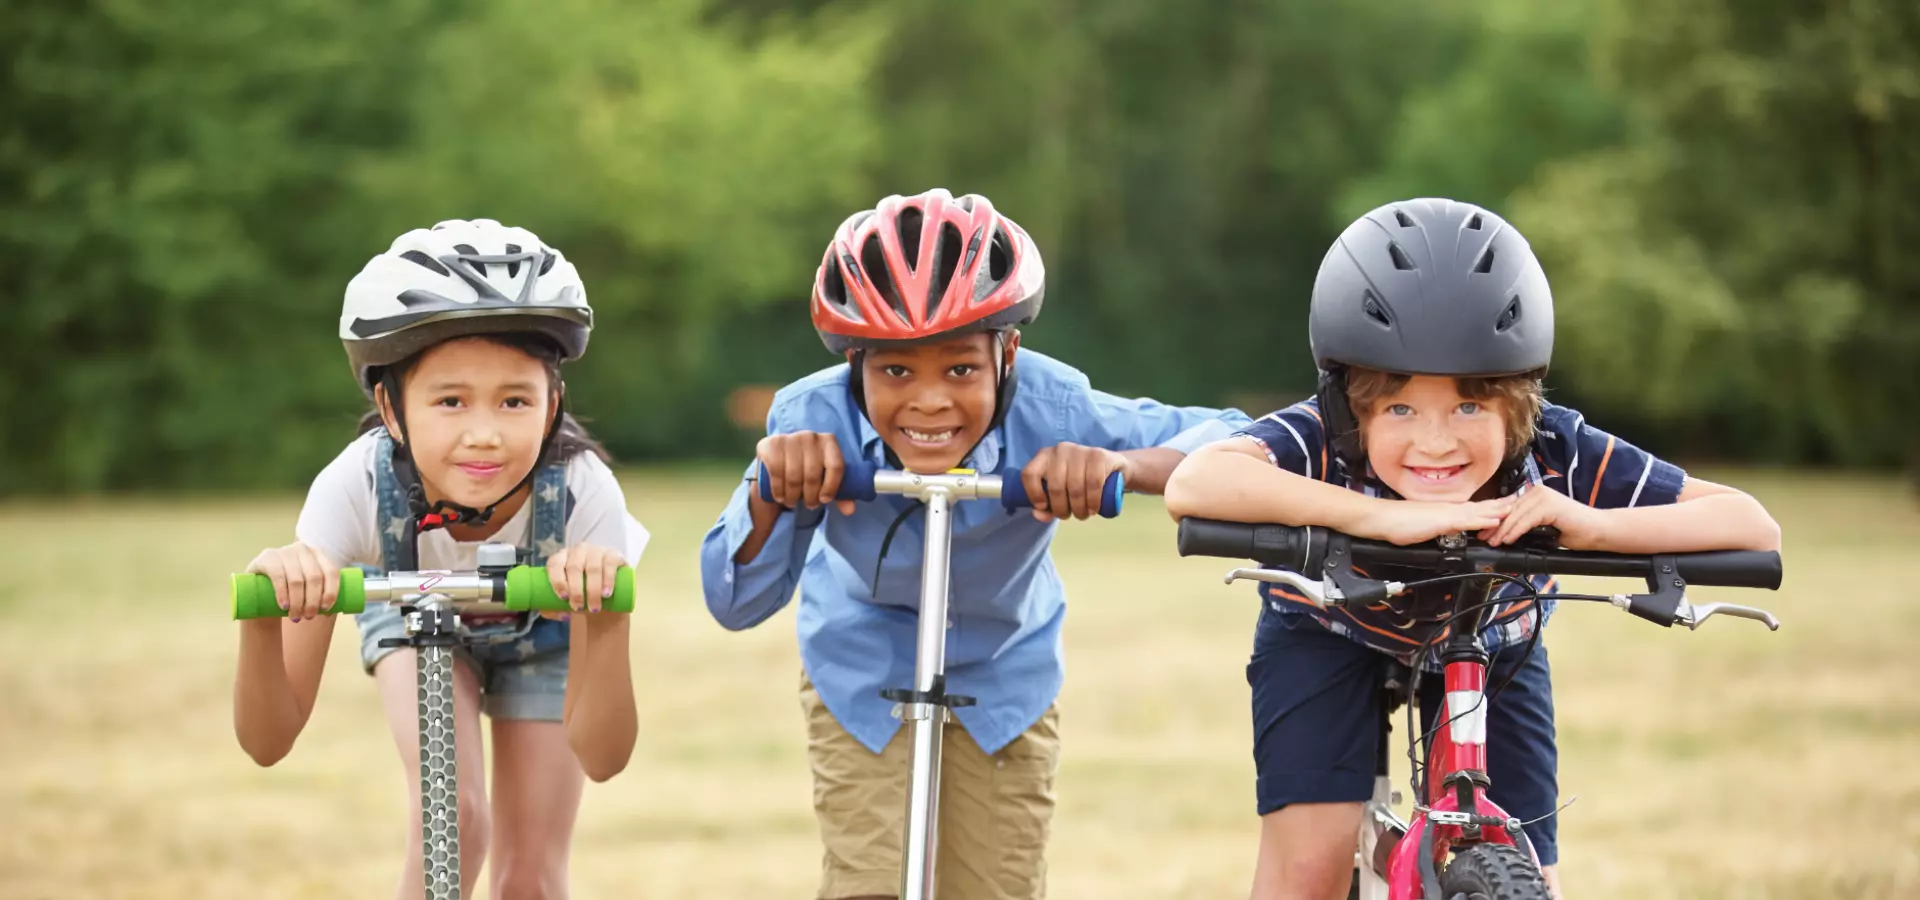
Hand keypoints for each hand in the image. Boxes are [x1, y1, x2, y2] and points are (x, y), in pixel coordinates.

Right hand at [244, 542, 339, 621]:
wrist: (260, 584)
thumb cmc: (291, 589)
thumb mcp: (308, 586)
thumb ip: (323, 592)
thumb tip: (342, 608)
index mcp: (319, 554)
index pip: (332, 572)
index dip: (332, 592)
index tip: (326, 610)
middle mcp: (304, 549)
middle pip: (315, 578)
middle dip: (313, 602)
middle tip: (308, 617)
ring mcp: (285, 552)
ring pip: (297, 580)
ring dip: (298, 602)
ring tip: (296, 617)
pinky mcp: (268, 558)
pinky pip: (278, 576)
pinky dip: (283, 594)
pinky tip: (284, 606)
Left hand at [545, 543, 627, 613]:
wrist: (607, 590)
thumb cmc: (581, 593)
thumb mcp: (566, 600)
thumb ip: (555, 609)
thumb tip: (564, 615)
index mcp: (561, 557)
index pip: (555, 564)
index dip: (557, 580)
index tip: (563, 598)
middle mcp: (578, 551)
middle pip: (574, 568)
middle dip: (576, 591)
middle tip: (578, 608)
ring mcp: (596, 550)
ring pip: (593, 568)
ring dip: (593, 590)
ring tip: (594, 608)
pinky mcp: (613, 554)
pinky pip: (609, 565)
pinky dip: (608, 580)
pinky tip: (606, 593)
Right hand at [754, 431, 855, 515]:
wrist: (780, 455)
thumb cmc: (808, 468)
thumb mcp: (826, 477)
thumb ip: (842, 493)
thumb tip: (849, 511)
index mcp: (829, 441)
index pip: (836, 466)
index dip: (831, 487)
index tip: (824, 500)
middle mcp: (810, 436)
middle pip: (813, 474)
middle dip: (811, 496)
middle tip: (809, 505)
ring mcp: (790, 439)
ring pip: (794, 477)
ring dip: (793, 496)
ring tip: (792, 502)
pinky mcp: (771, 445)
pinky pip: (777, 473)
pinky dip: (779, 490)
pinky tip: (780, 497)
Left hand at [1022, 442, 1130, 521]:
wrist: (1112, 468)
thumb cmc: (1081, 481)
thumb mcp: (1061, 492)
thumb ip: (1047, 505)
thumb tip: (1038, 514)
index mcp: (1045, 456)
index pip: (1029, 473)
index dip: (1033, 493)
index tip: (1043, 507)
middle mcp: (1060, 450)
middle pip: (1055, 486)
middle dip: (1061, 509)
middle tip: (1069, 516)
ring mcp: (1080, 451)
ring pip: (1075, 488)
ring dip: (1079, 509)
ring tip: (1082, 515)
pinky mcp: (1099, 456)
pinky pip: (1093, 484)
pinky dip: (1093, 502)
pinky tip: (1093, 509)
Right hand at [1360, 497, 1514, 545]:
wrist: (1381, 519)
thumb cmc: (1395, 523)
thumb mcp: (1420, 527)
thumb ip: (1434, 527)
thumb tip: (1439, 532)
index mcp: (1443, 511)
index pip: (1470, 508)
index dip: (1487, 507)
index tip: (1502, 505)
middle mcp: (1448, 509)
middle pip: (1479, 506)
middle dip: (1499, 505)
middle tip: (1518, 500)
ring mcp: (1446, 514)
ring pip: (1477, 511)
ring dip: (1497, 510)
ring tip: (1515, 508)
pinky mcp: (1442, 521)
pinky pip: (1467, 521)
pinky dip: (1482, 521)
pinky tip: (1495, 521)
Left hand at [1481, 486, 1613, 549]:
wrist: (1598, 531)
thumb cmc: (1575, 531)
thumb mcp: (1543, 528)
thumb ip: (1527, 525)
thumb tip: (1507, 534)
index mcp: (1535, 494)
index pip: (1510, 508)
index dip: (1496, 521)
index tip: (1485, 533)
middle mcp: (1537, 491)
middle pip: (1509, 511)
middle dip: (1495, 526)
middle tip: (1484, 539)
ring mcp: (1543, 496)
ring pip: (1515, 516)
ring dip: (1502, 531)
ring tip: (1492, 542)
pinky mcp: (1549, 505)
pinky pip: (1526, 520)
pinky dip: (1515, 531)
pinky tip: (1507, 540)